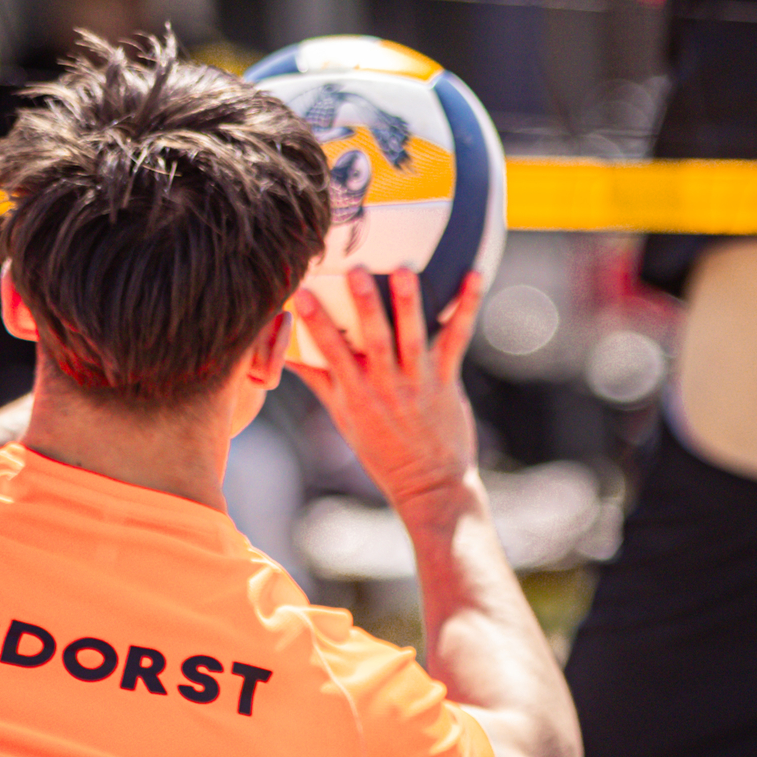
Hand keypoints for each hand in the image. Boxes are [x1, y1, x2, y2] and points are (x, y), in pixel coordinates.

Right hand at [289, 266, 480, 521]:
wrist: (429, 485)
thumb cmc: (382, 451)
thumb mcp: (343, 418)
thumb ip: (318, 380)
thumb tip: (284, 353)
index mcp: (357, 396)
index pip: (331, 355)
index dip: (317, 324)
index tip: (304, 294)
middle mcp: (386, 388)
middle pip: (374, 341)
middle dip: (364, 305)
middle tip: (355, 271)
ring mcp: (419, 384)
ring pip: (412, 338)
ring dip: (408, 303)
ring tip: (403, 271)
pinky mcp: (447, 382)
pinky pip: (456, 339)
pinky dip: (465, 307)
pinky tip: (473, 276)